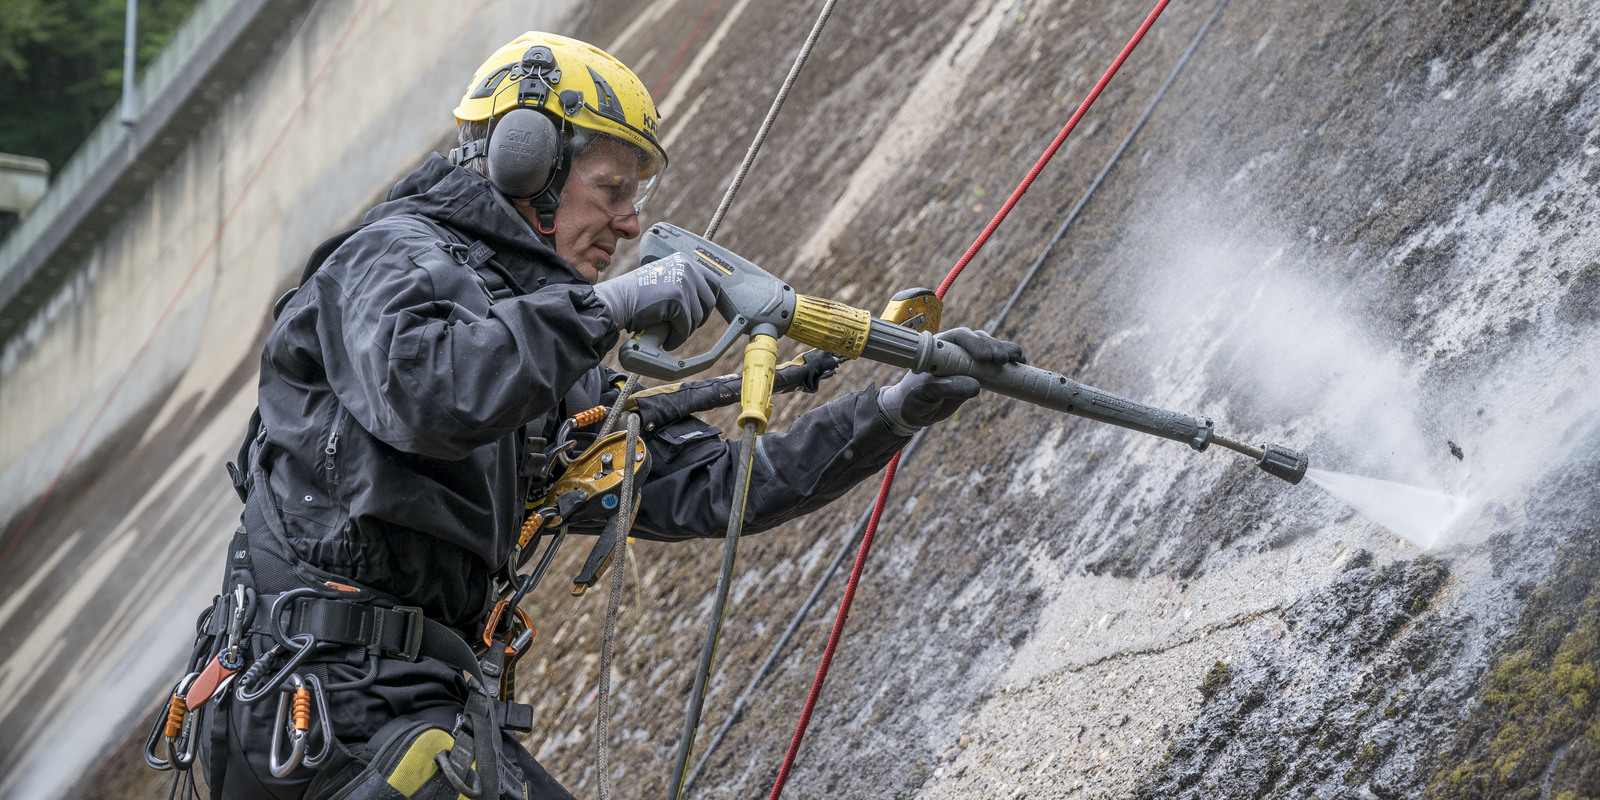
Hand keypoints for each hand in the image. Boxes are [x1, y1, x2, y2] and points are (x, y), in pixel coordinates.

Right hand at [592, 252, 721, 349]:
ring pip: (698, 317)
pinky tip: (666, 340)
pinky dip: (677, 338)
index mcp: (684, 261)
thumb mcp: (663, 279)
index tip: (700, 313)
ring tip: (669, 333)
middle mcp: (687, 268)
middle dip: (698, 318)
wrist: (616, 301)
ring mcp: (683, 283)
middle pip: (709, 301)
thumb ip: (681, 284)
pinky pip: (686, 327)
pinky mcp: (678, 300)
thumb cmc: (635, 295)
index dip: (708, 301)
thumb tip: (701, 303)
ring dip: (685, 330)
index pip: (713, 282)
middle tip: (682, 327)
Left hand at [876, 328, 1024, 434]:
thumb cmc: (914, 398)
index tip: (985, 358)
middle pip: (978, 340)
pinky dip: (1008, 362)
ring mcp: (967, 359)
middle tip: (1002, 360)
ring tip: (1018, 359)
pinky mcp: (976, 371)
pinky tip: (1021, 362)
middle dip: (993, 347)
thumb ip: (947, 388)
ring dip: (1005, 351)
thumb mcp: (926, 394)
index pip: (960, 336)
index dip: (975, 343)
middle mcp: (954, 349)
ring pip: (989, 348)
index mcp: (938, 347)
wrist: (914, 410)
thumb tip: (976, 387)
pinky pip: (994, 363)